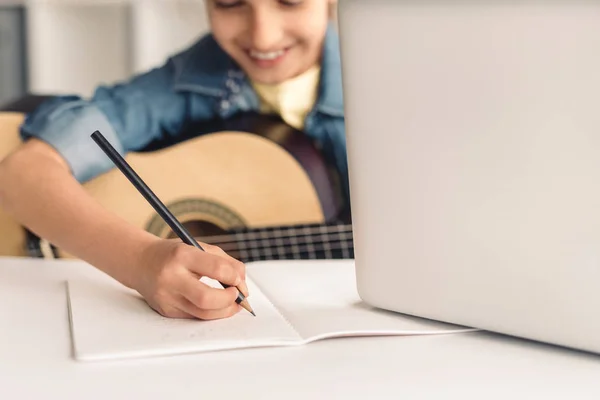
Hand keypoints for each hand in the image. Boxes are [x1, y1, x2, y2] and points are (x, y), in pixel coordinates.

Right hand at [132, 238, 248, 319]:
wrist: (140, 262)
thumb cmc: (175, 254)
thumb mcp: (199, 247)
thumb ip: (225, 262)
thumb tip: (243, 284)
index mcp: (182, 255)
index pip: (217, 269)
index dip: (235, 277)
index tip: (239, 280)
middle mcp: (171, 278)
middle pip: (208, 298)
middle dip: (229, 300)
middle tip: (237, 295)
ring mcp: (167, 297)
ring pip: (203, 314)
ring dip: (224, 311)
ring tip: (232, 303)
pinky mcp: (166, 311)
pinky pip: (195, 317)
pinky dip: (210, 312)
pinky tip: (216, 305)